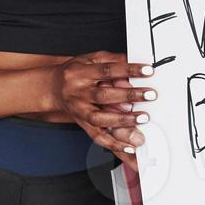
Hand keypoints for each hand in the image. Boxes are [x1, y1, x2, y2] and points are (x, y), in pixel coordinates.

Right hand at [48, 52, 155, 167]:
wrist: (54, 88)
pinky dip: (114, 144)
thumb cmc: (75, 73)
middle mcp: (79, 93)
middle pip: (104, 96)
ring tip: (142, 118)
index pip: (107, 70)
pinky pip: (98, 137)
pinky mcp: (83, 125)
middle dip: (129, 96)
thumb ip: (112, 60)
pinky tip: (129, 146)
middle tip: (149, 95)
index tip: (147, 71)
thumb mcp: (90, 59)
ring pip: (100, 119)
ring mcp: (80, 111)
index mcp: (81, 73)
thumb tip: (133, 60)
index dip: (128, 70)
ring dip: (123, 120)